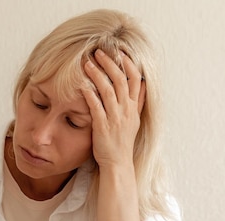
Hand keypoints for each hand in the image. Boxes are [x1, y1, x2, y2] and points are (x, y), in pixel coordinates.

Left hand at [82, 49, 145, 168]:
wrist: (118, 163)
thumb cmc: (123, 142)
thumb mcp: (134, 120)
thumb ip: (137, 101)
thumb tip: (144, 83)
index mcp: (133, 108)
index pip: (136, 79)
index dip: (128, 64)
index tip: (119, 52)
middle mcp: (126, 110)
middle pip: (121, 80)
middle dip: (110, 63)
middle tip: (98, 52)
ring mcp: (115, 118)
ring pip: (107, 90)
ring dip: (97, 74)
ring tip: (87, 63)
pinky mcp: (103, 126)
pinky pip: (96, 106)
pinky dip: (89, 94)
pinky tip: (81, 85)